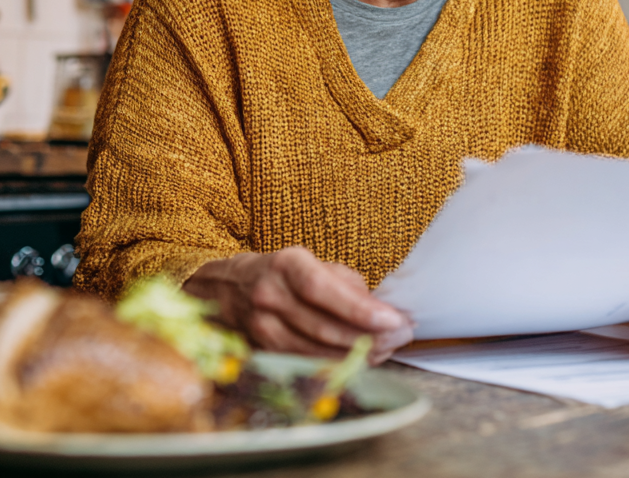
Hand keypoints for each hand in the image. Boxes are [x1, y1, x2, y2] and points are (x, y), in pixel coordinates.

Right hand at [183, 247, 412, 363]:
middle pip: (324, 327)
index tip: (392, 319)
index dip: (359, 308)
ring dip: (359, 354)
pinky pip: (307, 364)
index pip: (323, 289)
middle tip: (402, 335)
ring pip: (317, 352)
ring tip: (389, 348)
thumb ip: (345, 282)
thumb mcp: (312, 262)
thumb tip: (379, 308)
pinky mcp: (262, 353)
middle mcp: (270, 297)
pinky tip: (362, 360)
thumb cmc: (282, 272)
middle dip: (369, 336)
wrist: (227, 288)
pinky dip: (337, 365)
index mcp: (286, 265)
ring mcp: (262, 329)